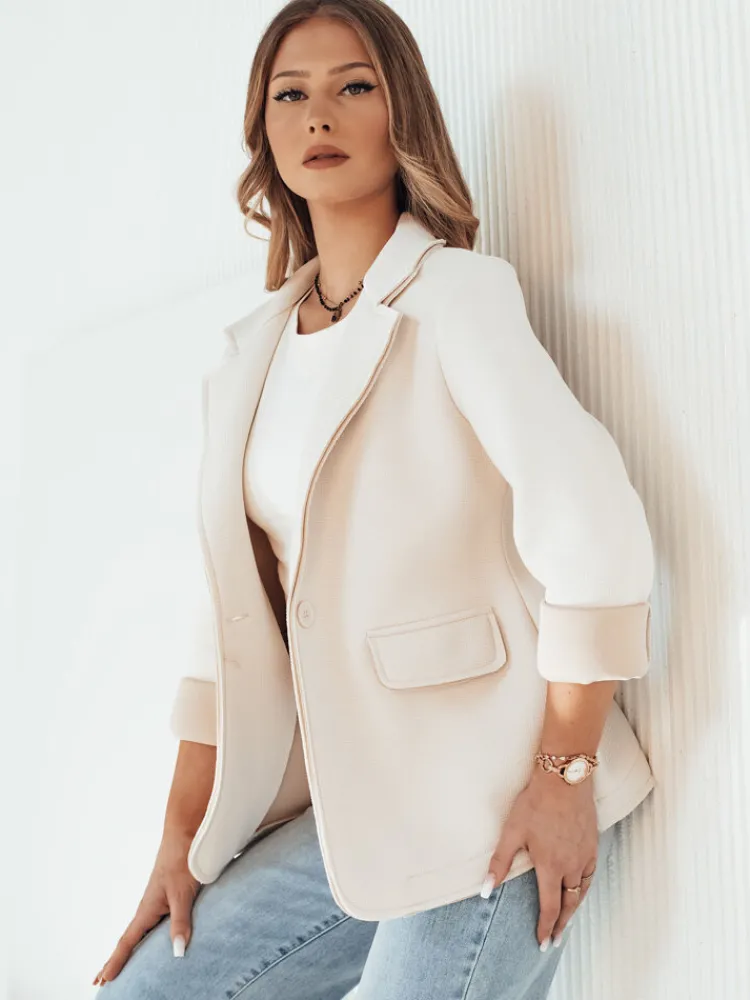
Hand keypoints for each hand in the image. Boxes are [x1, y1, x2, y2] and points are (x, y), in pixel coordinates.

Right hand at [92, 828, 200, 985]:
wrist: (186, 833)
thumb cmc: (182, 861)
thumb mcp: (182, 894)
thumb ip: (180, 922)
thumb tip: (177, 953)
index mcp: (147, 909)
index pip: (127, 942)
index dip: (116, 961)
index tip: (103, 980)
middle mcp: (148, 907)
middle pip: (128, 940)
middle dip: (115, 959)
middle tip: (100, 980)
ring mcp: (157, 901)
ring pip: (140, 932)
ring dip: (129, 949)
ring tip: (121, 965)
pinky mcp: (167, 895)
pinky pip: (153, 922)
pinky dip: (146, 935)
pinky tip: (150, 938)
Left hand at [483, 767, 598, 949]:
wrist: (564, 780)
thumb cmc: (535, 804)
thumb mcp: (512, 832)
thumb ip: (499, 862)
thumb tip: (485, 889)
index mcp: (551, 867)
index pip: (549, 907)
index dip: (545, 927)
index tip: (542, 942)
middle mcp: (571, 866)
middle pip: (569, 904)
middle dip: (561, 925)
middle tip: (555, 940)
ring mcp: (585, 855)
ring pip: (582, 891)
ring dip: (574, 908)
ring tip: (567, 919)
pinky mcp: (592, 844)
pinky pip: (590, 874)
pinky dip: (585, 888)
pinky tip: (580, 887)